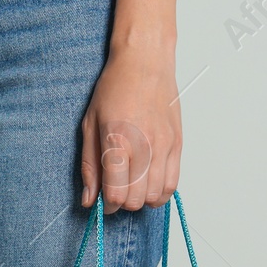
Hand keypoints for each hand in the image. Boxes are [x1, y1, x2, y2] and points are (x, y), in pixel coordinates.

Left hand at [78, 44, 180, 213]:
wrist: (145, 63)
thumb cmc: (115, 88)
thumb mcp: (90, 125)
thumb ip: (89, 166)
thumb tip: (89, 200)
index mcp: (118, 142)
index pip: (117, 194)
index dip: (107, 204)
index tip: (102, 199)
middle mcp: (144, 147)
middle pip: (137, 200)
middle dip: (123, 203)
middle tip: (116, 191)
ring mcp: (164, 147)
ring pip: (156, 196)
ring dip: (141, 199)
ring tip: (132, 186)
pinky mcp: (177, 145)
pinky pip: (172, 184)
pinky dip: (160, 192)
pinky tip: (148, 183)